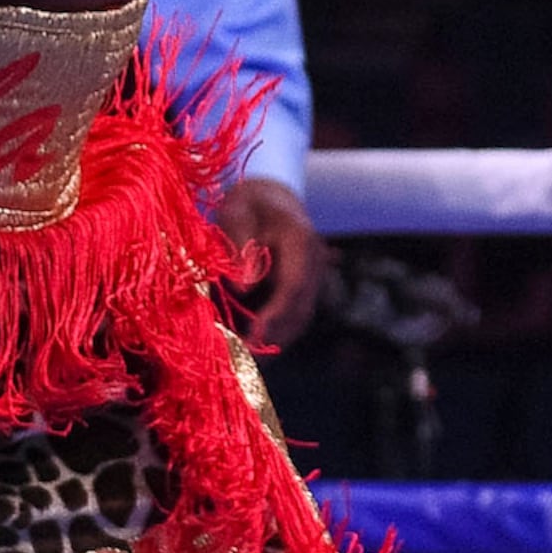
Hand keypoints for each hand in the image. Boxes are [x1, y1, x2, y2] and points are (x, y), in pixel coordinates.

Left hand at [217, 175, 326, 345]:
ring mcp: (314, 275)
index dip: (275, 314)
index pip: (293, 285)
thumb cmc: (247, 204)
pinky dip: (278, 331)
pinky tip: (254, 344)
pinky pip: (296, 314)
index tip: (253, 336)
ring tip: (245, 356)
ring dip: (278, 338)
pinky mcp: (305, 286)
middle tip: (244, 356)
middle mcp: (314, 260)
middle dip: (275, 335)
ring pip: (302, 316)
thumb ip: (241, 248)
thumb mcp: (236, 214)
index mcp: (300, 239)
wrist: (268, 196)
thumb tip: (244, 288)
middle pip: (302, 308)